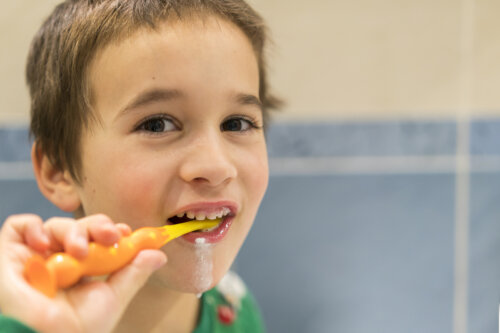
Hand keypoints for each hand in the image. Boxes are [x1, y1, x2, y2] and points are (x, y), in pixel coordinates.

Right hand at [0, 214, 166, 332]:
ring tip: (77, 251)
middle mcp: (60, 259)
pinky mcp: (9, 252)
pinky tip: (43, 244)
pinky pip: (20, 226)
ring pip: (57, 225)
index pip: (99, 240)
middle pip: (82, 228)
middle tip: (110, 235)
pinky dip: (33, 228)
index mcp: (83, 269)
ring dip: (73, 232)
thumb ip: (132, 275)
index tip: (127, 232)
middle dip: (98, 226)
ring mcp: (35, 255)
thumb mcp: (108, 301)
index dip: (113, 231)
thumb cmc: (74, 330)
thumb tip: (159, 254)